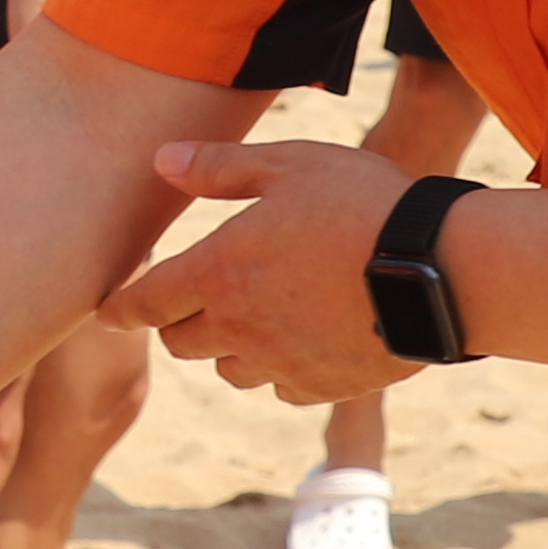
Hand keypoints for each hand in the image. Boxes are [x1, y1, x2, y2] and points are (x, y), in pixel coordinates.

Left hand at [111, 135, 442, 405]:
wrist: (440, 268)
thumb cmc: (362, 202)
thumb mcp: (290, 164)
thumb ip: (219, 168)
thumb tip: (161, 160)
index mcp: (220, 271)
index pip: (145, 302)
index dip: (120, 308)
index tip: (107, 312)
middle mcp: (239, 326)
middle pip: (182, 343)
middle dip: (178, 323)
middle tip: (194, 299)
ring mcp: (279, 362)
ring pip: (229, 370)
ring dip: (229, 348)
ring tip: (256, 317)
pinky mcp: (319, 385)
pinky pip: (280, 388)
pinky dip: (279, 369)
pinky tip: (301, 340)